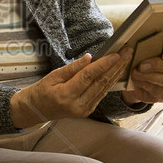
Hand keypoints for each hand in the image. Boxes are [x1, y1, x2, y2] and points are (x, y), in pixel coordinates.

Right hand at [10, 48, 131, 127]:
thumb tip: (90, 58)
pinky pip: (101, 94)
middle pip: (100, 83)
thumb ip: (73, 68)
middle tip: (127, 52)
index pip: (88, 77)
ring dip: (116, 72)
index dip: (103, 64)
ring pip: (104, 88)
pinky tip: (117, 71)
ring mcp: (84, 110)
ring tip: (126, 58)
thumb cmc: (41, 91)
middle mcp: (77, 105)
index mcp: (65, 95)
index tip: (116, 54)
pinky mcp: (87, 111)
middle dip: (116, 66)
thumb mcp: (53, 76)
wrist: (35, 110)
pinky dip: (110, 81)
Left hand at [121, 44, 162, 106]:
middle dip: (157, 66)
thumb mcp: (151, 49)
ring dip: (148, 77)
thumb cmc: (149, 57)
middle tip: (141, 65)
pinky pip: (158, 92)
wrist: (143, 76)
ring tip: (135, 73)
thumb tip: (133, 47)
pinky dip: (145, 85)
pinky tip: (136, 81)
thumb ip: (150, 46)